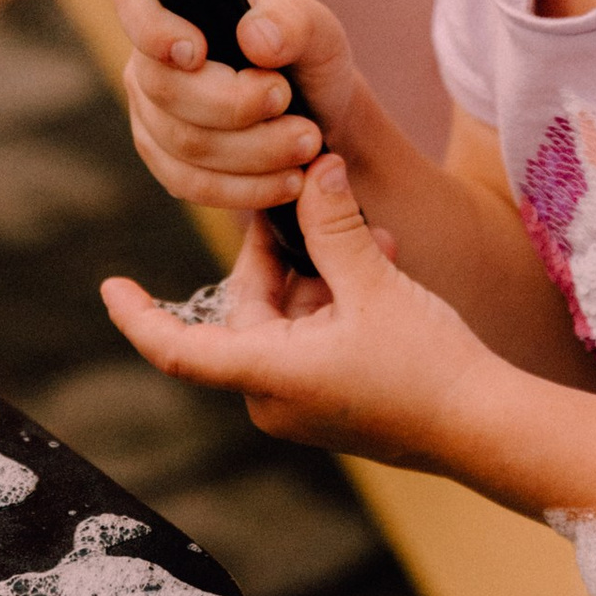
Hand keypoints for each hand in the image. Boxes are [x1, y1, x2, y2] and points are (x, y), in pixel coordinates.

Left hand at [102, 155, 512, 471]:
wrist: (485, 426)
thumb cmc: (427, 366)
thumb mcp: (375, 285)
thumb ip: (334, 226)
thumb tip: (313, 168)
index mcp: (268, 376)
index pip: (178, 348)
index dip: (138, 316)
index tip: (110, 286)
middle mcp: (273, 398)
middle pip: (249, 309)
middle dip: (285, 253)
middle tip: (320, 202)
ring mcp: (301, 402)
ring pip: (287, 316)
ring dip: (322, 272)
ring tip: (372, 240)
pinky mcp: (329, 399)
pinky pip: (311, 336)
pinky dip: (335, 299)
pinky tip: (377, 265)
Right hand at [113, 0, 362, 220]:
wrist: (317, 113)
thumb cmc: (309, 58)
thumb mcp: (320, 29)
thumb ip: (294, 21)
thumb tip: (253, 38)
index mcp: (176, 2)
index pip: (133, 2)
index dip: (154, 31)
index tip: (197, 52)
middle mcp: (149, 56)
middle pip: (165, 89)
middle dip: (235, 105)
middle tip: (288, 100)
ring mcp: (150, 110)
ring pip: (182, 144)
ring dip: (253, 151)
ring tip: (306, 142)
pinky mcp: (165, 159)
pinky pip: (190, 183)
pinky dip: (244, 187)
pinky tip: (288, 179)